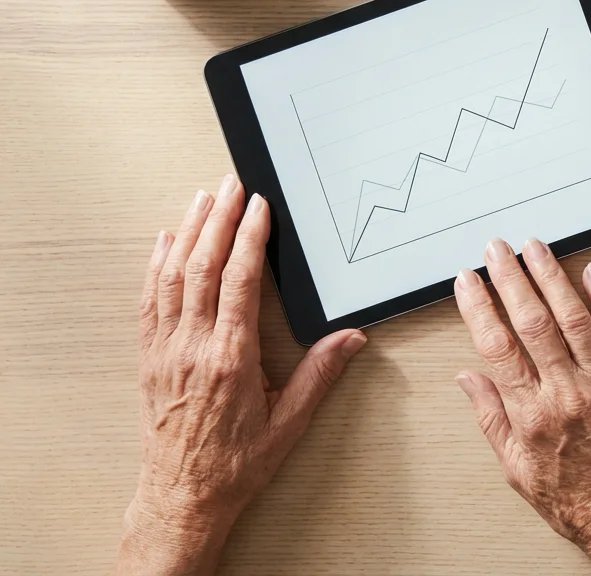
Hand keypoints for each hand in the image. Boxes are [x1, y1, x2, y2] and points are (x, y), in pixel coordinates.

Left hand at [117, 175, 368, 575]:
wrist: (182, 496)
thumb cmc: (235, 465)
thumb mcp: (288, 424)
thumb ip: (320, 376)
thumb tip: (351, 338)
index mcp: (229, 358)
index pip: (237, 282)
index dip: (248, 238)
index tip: (259, 207)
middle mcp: (192, 347)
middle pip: (202, 267)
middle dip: (218, 219)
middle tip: (232, 184)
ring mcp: (165, 350)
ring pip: (173, 276)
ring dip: (188, 231)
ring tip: (203, 197)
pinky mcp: (150, 357)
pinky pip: (150, 300)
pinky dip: (158, 264)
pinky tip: (166, 241)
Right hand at [453, 239, 590, 574]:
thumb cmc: (577, 502)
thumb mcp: (517, 471)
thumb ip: (492, 420)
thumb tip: (470, 380)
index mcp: (533, 414)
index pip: (498, 345)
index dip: (479, 307)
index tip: (468, 283)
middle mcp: (568, 392)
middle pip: (533, 320)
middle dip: (511, 278)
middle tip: (497, 249)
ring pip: (574, 316)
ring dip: (553, 276)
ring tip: (537, 248)